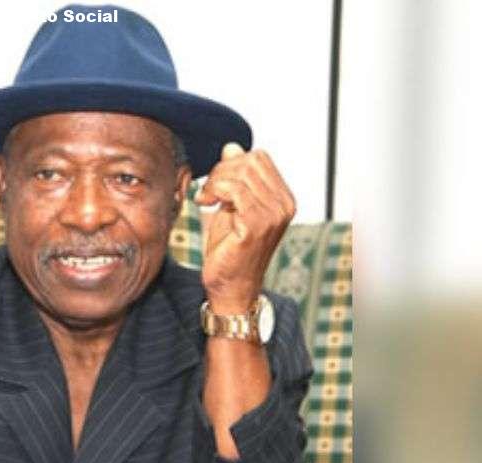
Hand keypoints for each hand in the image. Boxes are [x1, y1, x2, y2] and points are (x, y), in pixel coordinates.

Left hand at [194, 143, 294, 312]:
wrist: (230, 286)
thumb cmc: (231, 248)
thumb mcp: (232, 205)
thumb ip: (235, 177)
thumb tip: (233, 147)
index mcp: (283, 198)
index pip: (258, 157)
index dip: (231, 164)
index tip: (215, 184)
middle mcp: (285, 204)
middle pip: (249, 161)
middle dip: (220, 171)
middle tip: (208, 192)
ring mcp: (274, 215)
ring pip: (240, 173)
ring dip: (215, 182)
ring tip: (207, 199)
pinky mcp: (257, 225)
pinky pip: (234, 190)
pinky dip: (215, 191)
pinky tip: (206, 204)